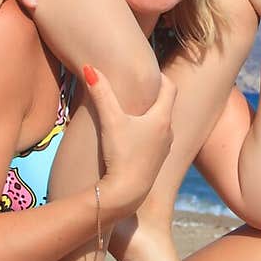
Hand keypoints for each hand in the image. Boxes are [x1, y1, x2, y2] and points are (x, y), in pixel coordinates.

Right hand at [81, 65, 175, 216]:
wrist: (127, 193)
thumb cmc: (122, 155)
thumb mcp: (110, 121)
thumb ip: (101, 93)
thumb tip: (90, 68)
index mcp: (162, 118)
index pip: (170, 87)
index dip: (160, 76)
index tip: (148, 71)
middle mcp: (168, 133)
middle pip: (166, 105)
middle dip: (154, 94)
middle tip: (139, 86)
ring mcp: (163, 149)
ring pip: (161, 123)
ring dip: (151, 114)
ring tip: (134, 110)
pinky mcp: (155, 162)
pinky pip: (156, 139)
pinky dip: (147, 131)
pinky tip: (131, 135)